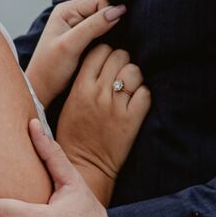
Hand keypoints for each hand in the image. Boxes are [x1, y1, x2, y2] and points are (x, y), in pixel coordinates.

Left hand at [24, 0, 125, 106]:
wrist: (43, 90)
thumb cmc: (49, 69)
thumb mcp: (71, 46)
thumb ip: (93, 26)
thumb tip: (118, 11)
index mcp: (66, 10)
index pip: (100, 0)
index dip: (110, 13)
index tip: (113, 32)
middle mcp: (73, 14)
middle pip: (104, 9)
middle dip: (111, 23)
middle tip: (108, 42)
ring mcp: (79, 27)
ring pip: (105, 22)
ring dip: (110, 33)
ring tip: (105, 48)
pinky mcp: (84, 39)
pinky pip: (103, 33)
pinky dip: (108, 40)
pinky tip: (104, 51)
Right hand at [56, 43, 150, 181]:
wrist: (84, 165)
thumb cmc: (73, 134)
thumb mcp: (70, 102)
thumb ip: (83, 80)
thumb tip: (99, 61)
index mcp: (81, 87)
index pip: (99, 51)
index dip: (106, 53)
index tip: (107, 62)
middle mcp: (99, 93)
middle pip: (119, 56)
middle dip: (122, 62)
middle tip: (120, 74)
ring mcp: (116, 106)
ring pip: (134, 71)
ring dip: (133, 77)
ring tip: (129, 88)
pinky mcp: (131, 119)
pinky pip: (145, 93)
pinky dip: (143, 95)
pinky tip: (136, 102)